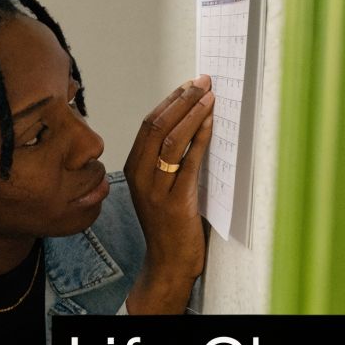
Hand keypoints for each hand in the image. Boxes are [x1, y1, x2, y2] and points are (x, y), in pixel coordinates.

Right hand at [123, 75, 215, 313]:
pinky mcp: (174, 201)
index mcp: (134, 169)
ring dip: (192, 114)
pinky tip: (210, 122)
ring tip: (209, 96)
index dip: (170, 101)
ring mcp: (155, 190)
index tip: (189, 84)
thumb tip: (191, 125)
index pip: (148, 125)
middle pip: (157, 127)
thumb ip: (168, 162)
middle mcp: (140, 177)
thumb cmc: (169, 225)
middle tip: (203, 82)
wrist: (169, 261)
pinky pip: (188, 162)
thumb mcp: (161, 188)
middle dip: (182, 100)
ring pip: (170, 140)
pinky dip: (200, 138)